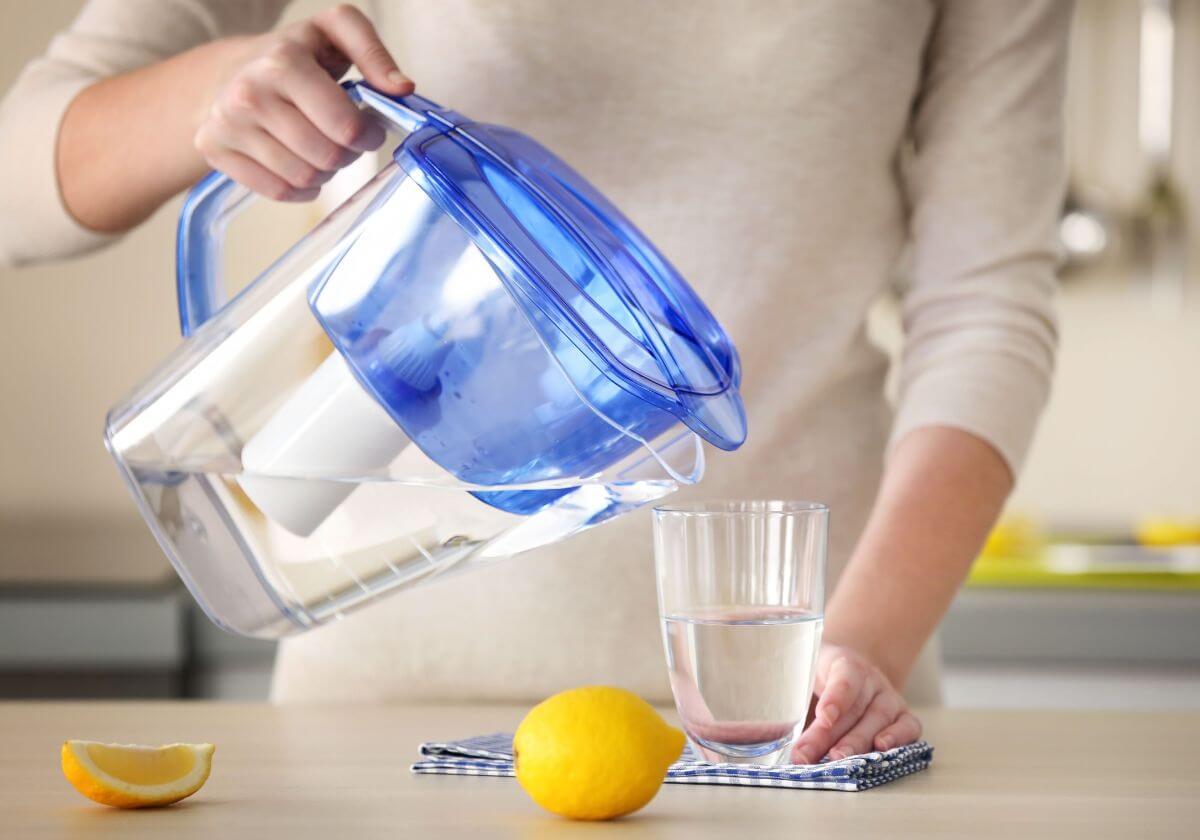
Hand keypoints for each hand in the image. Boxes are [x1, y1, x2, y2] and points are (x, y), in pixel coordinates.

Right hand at [194, 4, 413, 201]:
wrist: (230, 70)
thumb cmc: (295, 55)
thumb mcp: (335, 33)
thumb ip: (373, 53)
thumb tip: (402, 88)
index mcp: (283, 61)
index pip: (344, 126)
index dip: (368, 136)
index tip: (369, 131)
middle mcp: (249, 92)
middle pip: (326, 157)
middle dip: (347, 155)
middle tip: (344, 142)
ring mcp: (226, 122)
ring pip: (303, 178)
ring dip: (324, 173)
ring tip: (320, 150)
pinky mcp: (213, 148)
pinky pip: (277, 192)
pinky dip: (300, 188)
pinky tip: (300, 166)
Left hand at [790, 644, 921, 763]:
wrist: (849, 669)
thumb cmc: (818, 676)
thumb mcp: (801, 674)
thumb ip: (787, 694)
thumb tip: (760, 728)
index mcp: (844, 662)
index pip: (844, 677)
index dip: (835, 697)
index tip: (824, 717)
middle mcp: (871, 679)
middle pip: (853, 708)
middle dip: (829, 736)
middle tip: (808, 755)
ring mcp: (889, 697)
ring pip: (878, 720)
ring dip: (856, 743)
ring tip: (837, 760)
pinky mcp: (903, 715)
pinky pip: (909, 726)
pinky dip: (899, 738)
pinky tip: (881, 750)